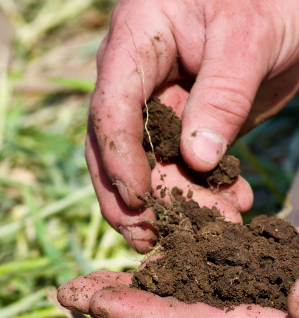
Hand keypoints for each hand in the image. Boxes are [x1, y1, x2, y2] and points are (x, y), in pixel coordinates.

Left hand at [58, 270, 298, 317]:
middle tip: (68, 291)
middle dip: (118, 299)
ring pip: (181, 278)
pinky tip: (147, 242)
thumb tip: (295, 306)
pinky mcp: (254, 265)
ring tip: (92, 270)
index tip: (95, 302)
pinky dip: (174, 250)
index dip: (143, 314)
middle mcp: (243, 309)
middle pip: (169, 304)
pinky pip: (206, 256)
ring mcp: (246, 286)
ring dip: (136, 271)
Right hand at [88, 0, 298, 251]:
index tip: (136, 200)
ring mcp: (154, 107)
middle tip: (149, 239)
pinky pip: (178, 165)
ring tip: (213, 225)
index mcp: (133, 45)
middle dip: (130, 197)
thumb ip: (222, 94)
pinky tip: (229, 203)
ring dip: (173, 202)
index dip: (118, 158)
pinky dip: (200, 190)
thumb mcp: (249, 36)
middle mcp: (133, 82)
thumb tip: (198, 158)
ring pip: (147, 165)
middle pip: (112, 149)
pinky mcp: (178, 126)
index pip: (110, 109)